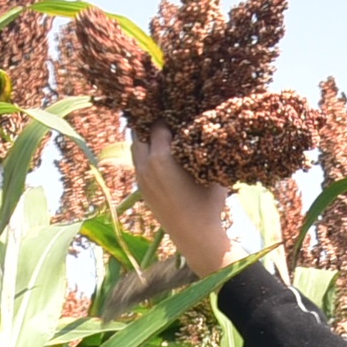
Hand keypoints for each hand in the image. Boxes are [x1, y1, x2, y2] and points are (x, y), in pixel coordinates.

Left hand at [126, 130, 236, 277]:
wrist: (195, 236)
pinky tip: (159, 156)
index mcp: (160, 158)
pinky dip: (146, 156)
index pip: (157, 125)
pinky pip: (139, 165)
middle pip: (139, 134)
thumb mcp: (210, 171)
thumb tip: (207, 129)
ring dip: (146, 141)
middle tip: (163, 119)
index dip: (167, 116)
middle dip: (149, 125)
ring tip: (160, 135)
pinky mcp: (142, 190)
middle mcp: (145, 166)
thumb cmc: (208, 202)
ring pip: (136, 150)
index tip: (175, 111)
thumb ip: (204, 148)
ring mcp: (141, 179)